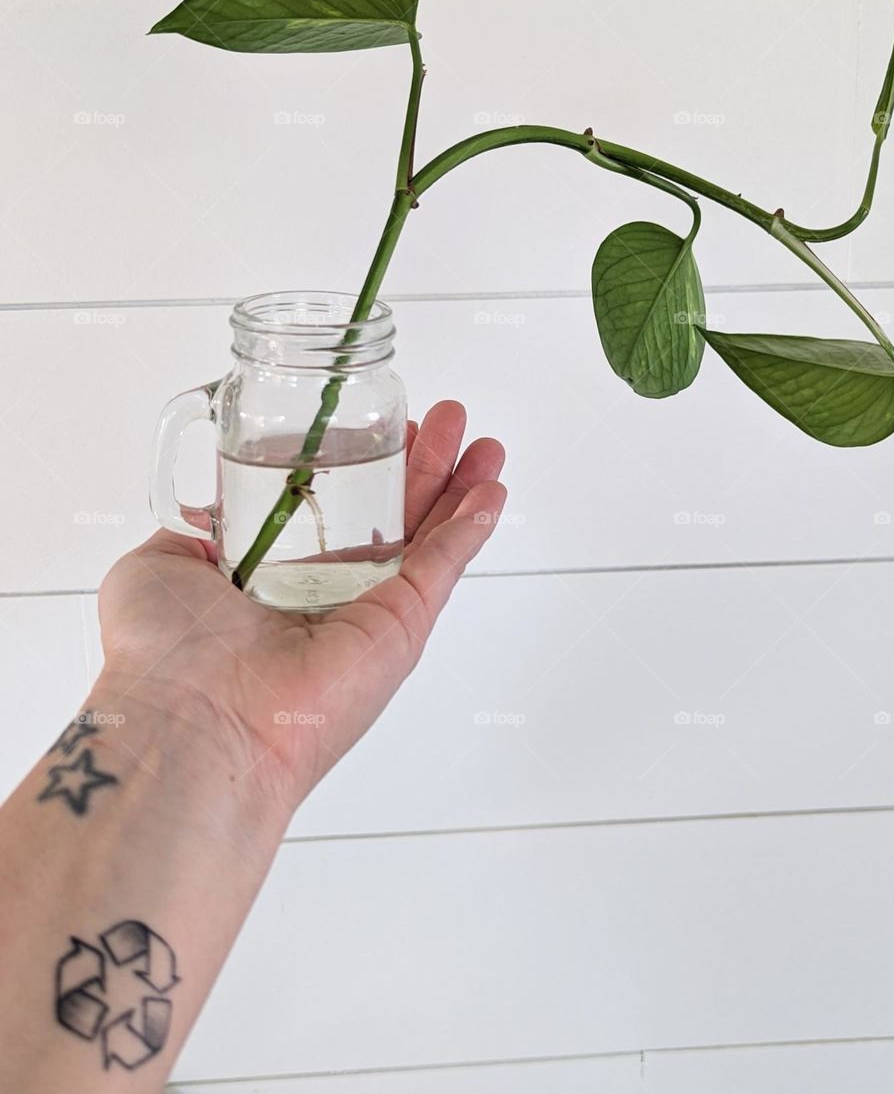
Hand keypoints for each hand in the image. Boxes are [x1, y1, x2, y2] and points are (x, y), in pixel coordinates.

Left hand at [96, 401, 505, 812]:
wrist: (189, 719)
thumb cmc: (161, 656)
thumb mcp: (158, 565)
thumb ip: (192, 531)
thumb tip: (208, 508)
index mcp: (275, 580)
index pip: (334, 514)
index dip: (362, 467)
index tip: (381, 430)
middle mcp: (327, 597)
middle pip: (394, 516)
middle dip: (425, 464)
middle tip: (447, 420)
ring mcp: (369, 613)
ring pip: (431, 538)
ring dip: (462, 487)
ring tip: (484, 443)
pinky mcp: (400, 628)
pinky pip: (444, 566)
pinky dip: (472, 527)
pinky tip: (490, 490)